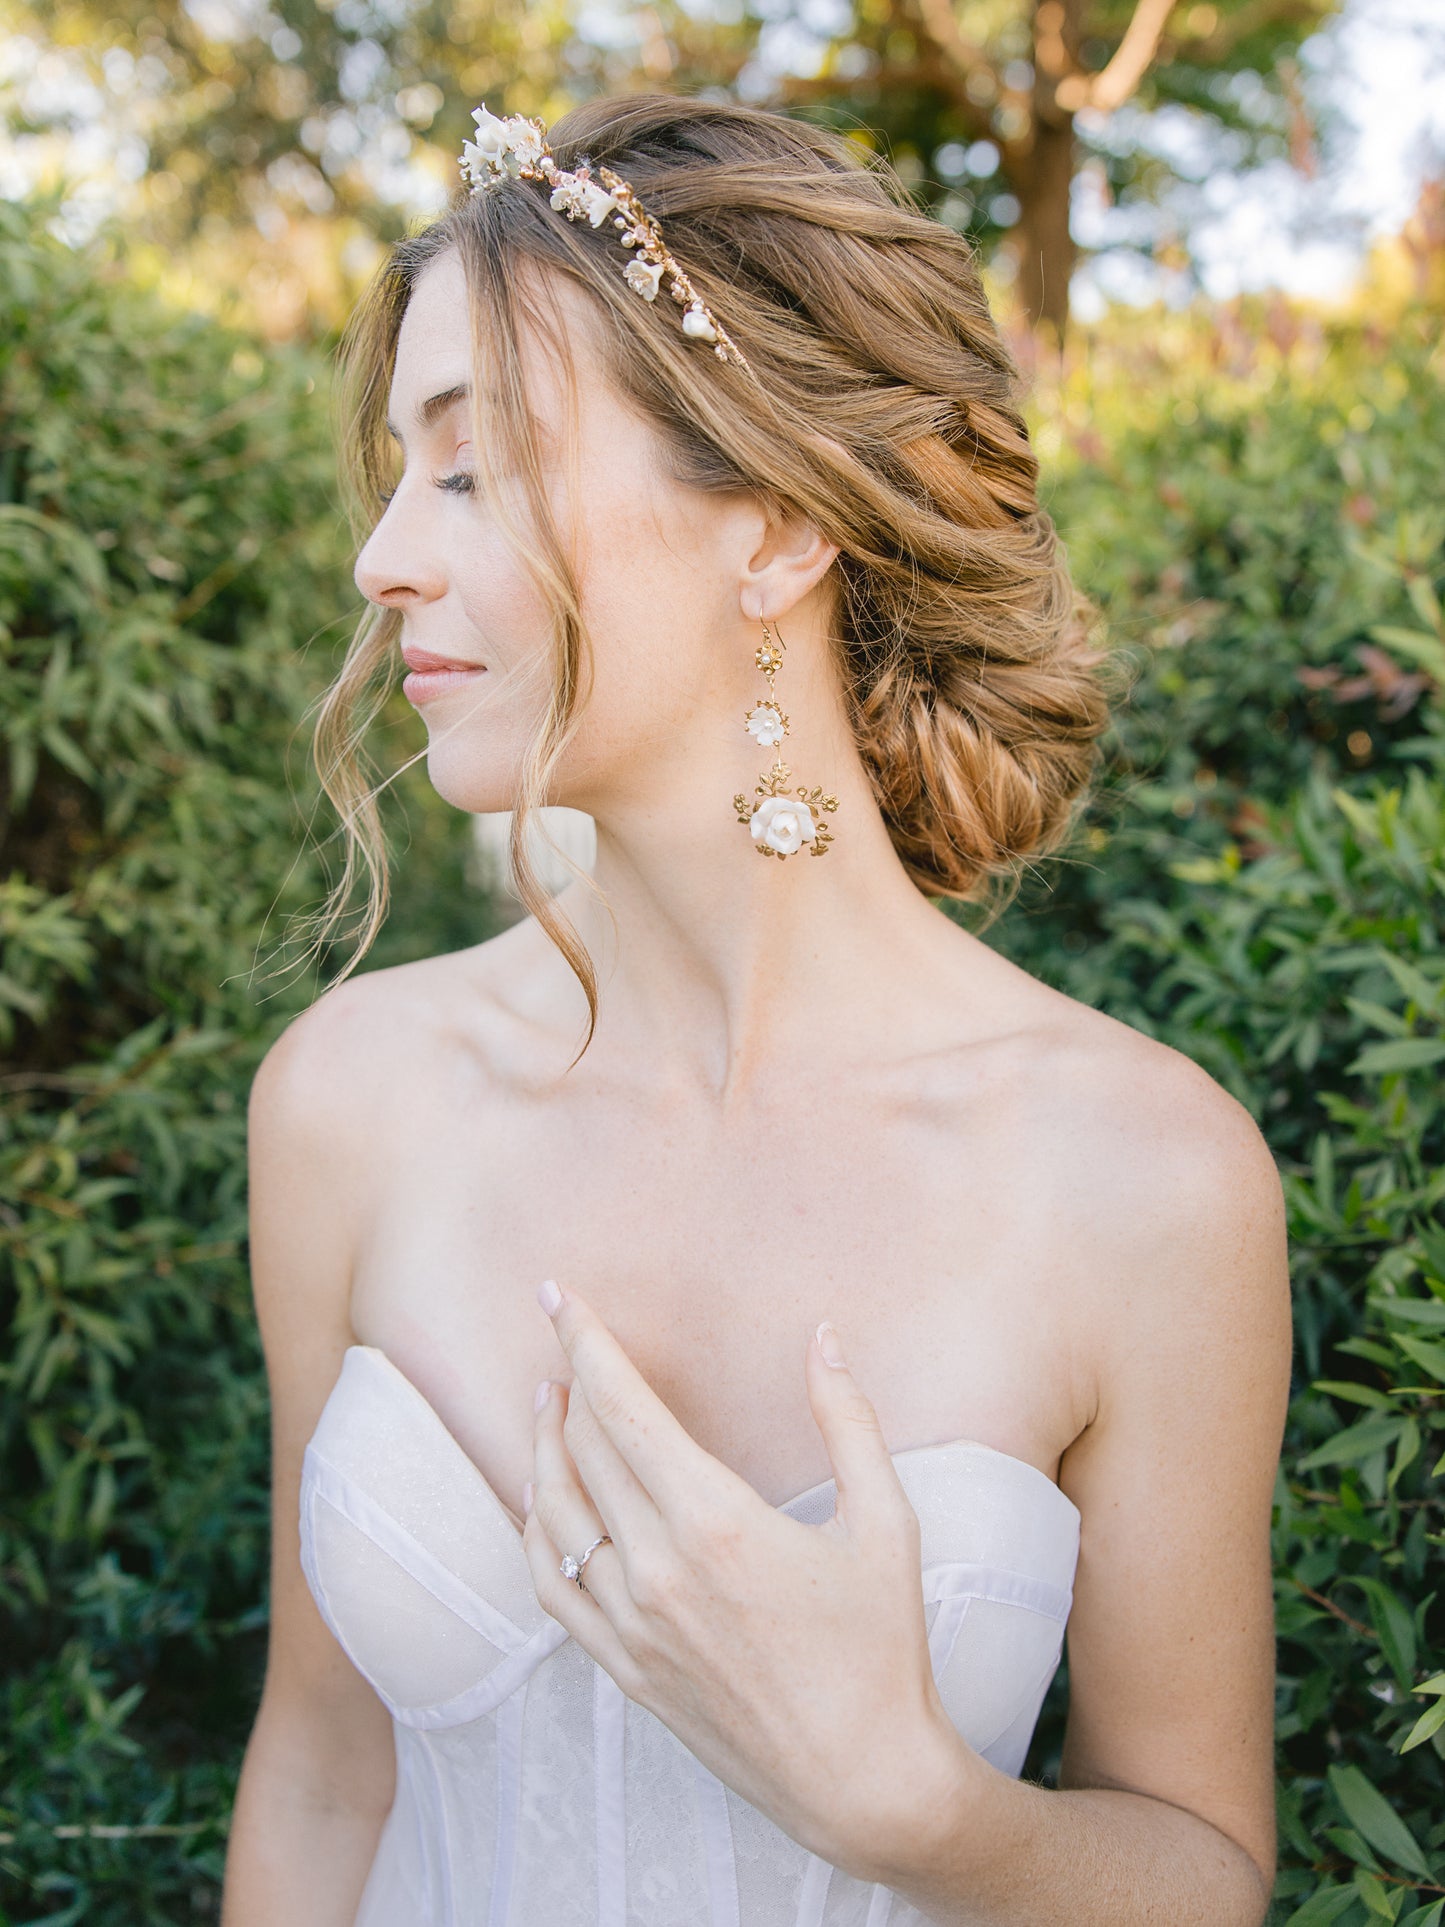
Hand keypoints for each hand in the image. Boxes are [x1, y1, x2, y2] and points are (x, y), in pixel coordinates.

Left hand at [520, 1278, 975, 1876]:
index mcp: (714, 1521)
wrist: (862, 1780)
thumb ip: (847, 1422)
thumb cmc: (882, 1649)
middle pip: (584, 1447)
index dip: (585, 1341)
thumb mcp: (885, 1522)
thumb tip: (822, 1338)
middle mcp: (656, 1568)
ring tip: (547, 1401)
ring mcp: (631, 1624)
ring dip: (542, 1446)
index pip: (623, 1406)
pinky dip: (533, 1531)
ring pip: (553, 1513)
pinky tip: (539, 1501)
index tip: (558, 1294)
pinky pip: (549, 1587)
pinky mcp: (624, 1669)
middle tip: (564, 1333)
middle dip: (568, 1378)